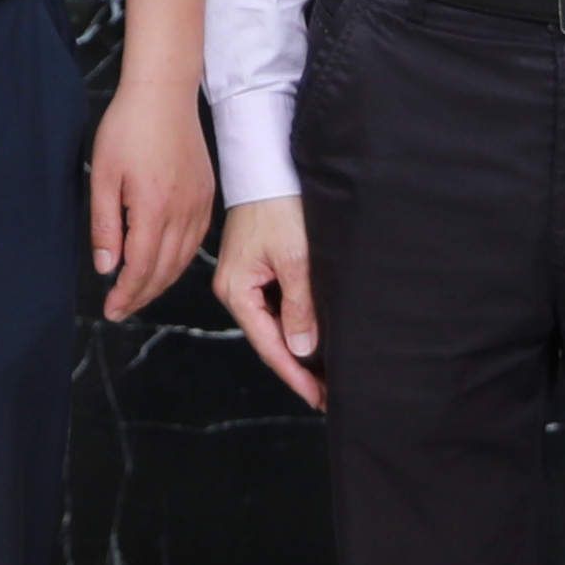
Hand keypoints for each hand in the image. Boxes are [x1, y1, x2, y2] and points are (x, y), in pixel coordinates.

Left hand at [88, 82, 215, 320]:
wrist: (164, 93)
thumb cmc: (129, 127)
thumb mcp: (104, 175)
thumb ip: (105, 225)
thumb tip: (107, 267)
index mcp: (154, 209)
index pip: (142, 268)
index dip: (126, 294)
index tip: (111, 309)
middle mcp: (183, 212)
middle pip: (165, 270)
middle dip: (141, 295)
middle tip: (120, 309)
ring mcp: (199, 204)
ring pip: (183, 259)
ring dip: (161, 282)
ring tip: (139, 293)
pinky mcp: (207, 195)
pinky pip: (196, 241)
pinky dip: (180, 260)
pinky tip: (165, 264)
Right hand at [212, 198, 323, 407]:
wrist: (268, 166)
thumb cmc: (279, 205)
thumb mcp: (294, 258)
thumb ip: (299, 306)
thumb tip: (302, 349)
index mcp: (236, 291)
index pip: (269, 346)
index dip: (295, 376)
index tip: (319, 399)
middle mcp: (236, 290)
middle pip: (269, 340)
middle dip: (298, 368)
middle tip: (328, 395)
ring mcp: (245, 280)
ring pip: (273, 325)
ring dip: (298, 349)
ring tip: (326, 375)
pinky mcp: (257, 269)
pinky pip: (276, 306)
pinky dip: (295, 325)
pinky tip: (314, 338)